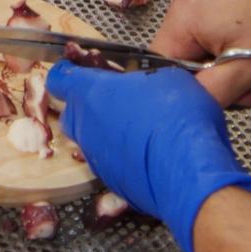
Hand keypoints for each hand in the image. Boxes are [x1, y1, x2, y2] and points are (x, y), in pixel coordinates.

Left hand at [46, 63, 250, 251]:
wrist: (189, 174)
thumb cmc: (177, 117)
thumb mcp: (167, 77)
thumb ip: (141, 78)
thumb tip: (142, 84)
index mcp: (91, 92)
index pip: (60, 77)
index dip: (68, 72)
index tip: (78, 69)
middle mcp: (85, 125)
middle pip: (72, 111)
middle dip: (88, 104)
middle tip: (117, 99)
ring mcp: (96, 157)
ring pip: (91, 138)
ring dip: (107, 131)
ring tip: (139, 128)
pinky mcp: (112, 182)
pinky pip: (110, 162)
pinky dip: (122, 156)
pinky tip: (148, 154)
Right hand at [152, 0, 250, 108]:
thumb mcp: (248, 68)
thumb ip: (211, 93)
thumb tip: (185, 111)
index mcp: (183, 17)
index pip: (162, 68)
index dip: (186, 92)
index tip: (219, 103)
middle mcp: (187, 5)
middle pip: (185, 63)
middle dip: (219, 86)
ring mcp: (205, 2)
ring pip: (205, 55)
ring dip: (233, 75)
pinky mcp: (222, 3)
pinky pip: (217, 40)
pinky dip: (237, 58)